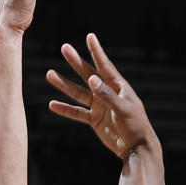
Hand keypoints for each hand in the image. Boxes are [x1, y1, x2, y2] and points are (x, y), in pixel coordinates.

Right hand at [47, 34, 156, 158]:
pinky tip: (52, 104)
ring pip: (78, 93)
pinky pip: (77, 113)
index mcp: (118, 86)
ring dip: (64, 84)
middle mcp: (107, 93)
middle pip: (87, 74)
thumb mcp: (122, 109)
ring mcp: (99, 106)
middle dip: (75, 62)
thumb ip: (107, 95)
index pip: (104, 66)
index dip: (96, 51)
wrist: (136, 148)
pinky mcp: (94, 119)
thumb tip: (91, 78)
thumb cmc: (135, 126)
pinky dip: (65, 110)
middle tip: (64, 48)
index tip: (89, 36)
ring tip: (50, 74)